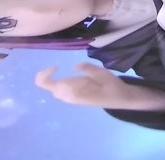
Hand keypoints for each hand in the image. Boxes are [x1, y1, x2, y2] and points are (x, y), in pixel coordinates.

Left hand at [35, 63, 164, 111]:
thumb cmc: (111, 86)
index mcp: (75, 91)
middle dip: (44, 77)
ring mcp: (72, 98)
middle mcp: (70, 96)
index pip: (53, 86)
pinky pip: (60, 91)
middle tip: (52, 66)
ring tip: (53, 68)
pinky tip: (59, 73)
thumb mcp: (101, 73)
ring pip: (53, 90)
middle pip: (49, 88)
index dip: (47, 76)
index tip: (56, 66)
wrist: (120, 99)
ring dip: (50, 80)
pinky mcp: (75, 97)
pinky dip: (55, 82)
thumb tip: (74, 67)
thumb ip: (87, 69)